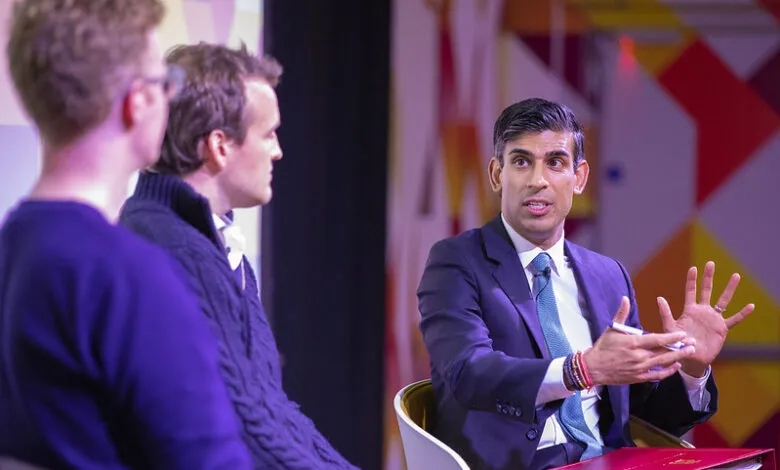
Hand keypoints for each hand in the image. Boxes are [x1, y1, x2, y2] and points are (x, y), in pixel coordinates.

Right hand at [583, 297, 696, 385]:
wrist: (593, 368)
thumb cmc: (603, 347)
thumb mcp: (611, 329)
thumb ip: (622, 314)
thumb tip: (625, 298)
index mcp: (633, 343)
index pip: (657, 339)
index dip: (672, 337)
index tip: (683, 334)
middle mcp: (639, 356)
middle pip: (664, 352)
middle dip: (680, 347)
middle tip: (693, 344)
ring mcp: (640, 368)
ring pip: (663, 363)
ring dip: (678, 357)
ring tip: (689, 353)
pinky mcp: (639, 377)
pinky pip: (657, 375)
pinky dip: (668, 371)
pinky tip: (676, 366)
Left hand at [657, 261, 754, 376]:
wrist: (690, 358)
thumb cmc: (678, 344)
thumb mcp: (669, 328)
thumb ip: (666, 314)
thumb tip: (659, 298)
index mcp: (690, 310)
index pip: (691, 291)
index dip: (692, 280)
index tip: (693, 268)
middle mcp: (703, 311)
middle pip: (707, 290)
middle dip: (708, 277)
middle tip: (711, 263)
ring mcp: (713, 319)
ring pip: (723, 300)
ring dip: (729, 288)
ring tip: (736, 275)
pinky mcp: (722, 329)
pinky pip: (734, 319)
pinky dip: (742, 313)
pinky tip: (751, 306)